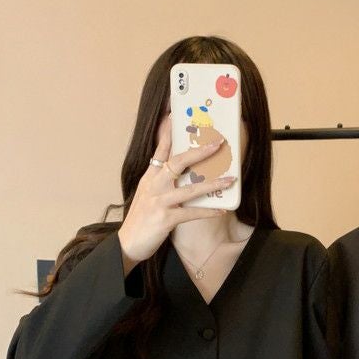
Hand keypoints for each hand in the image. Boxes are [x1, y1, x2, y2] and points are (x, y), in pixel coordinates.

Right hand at [118, 115, 236, 264]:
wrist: (128, 243)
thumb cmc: (141, 219)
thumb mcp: (147, 194)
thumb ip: (160, 180)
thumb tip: (180, 171)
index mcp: (149, 177)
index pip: (160, 149)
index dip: (168, 131)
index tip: (175, 114)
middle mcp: (154, 185)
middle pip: (178, 162)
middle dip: (200, 152)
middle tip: (218, 144)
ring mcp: (160, 202)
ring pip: (190, 189)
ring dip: (213, 184)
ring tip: (230, 179)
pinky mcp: (166, 219)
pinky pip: (192, 213)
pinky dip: (208, 211)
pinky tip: (222, 210)